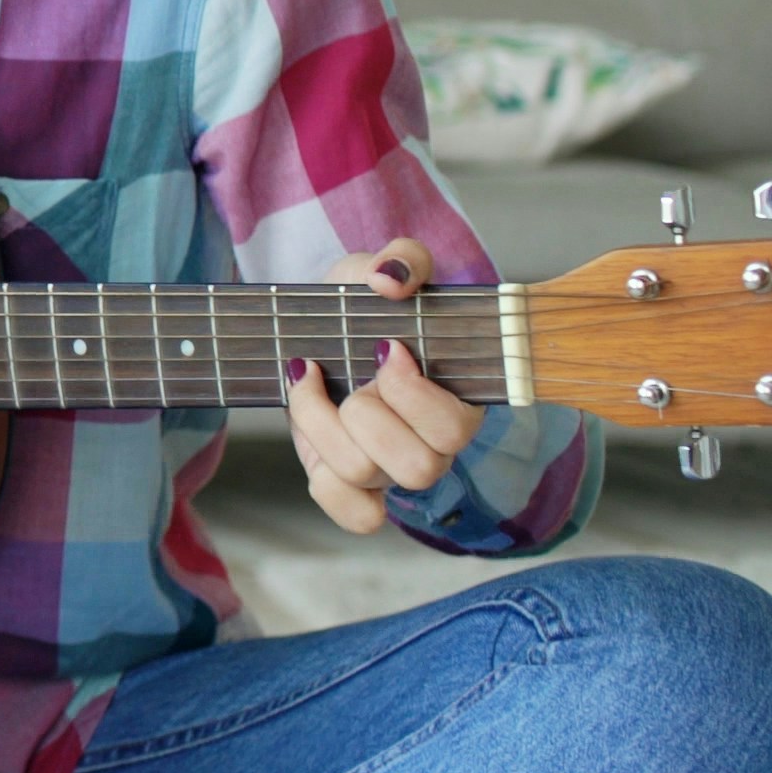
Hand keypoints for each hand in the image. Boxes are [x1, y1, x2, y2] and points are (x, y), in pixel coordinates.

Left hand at [282, 237, 486, 535]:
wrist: (323, 324)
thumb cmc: (367, 302)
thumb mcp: (382, 267)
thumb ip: (402, 259)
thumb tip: (390, 280)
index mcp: (461, 400)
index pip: (452, 428)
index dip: (411, 394)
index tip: (384, 348)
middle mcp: (434, 445)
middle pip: (418, 469)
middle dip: (369, 414)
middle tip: (353, 372)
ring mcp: (392, 467)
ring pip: (366, 477)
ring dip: (323, 424)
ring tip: (311, 378)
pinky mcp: (351, 481)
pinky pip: (354, 514)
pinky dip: (325, 482)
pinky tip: (310, 424)